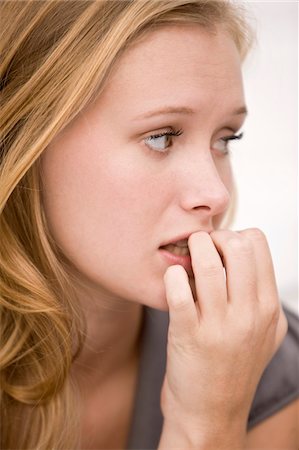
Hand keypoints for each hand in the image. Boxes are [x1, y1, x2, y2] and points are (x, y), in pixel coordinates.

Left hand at [159, 228, 287, 447]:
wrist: (210, 414)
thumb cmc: (232, 368)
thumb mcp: (263, 333)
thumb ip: (260, 295)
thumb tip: (244, 255)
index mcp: (268, 308)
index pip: (257, 244)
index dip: (234, 235)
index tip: (220, 247)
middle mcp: (249, 315)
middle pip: (237, 246)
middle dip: (214, 237)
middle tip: (201, 248)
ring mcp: (220, 327)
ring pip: (208, 263)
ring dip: (192, 249)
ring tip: (185, 257)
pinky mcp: (189, 336)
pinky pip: (179, 290)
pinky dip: (173, 275)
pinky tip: (173, 279)